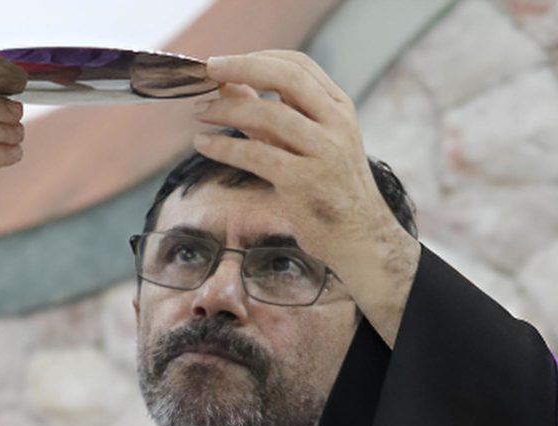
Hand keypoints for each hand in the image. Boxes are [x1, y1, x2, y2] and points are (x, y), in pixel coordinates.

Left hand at [195, 50, 420, 343]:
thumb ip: (268, 113)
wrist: (359, 236)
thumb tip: (228, 84)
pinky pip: (256, 154)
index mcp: (339, 107)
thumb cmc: (326, 186)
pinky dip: (223, 146)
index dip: (257, 58)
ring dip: (226, 108)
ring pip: (269, 114)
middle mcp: (336, 123)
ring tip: (199, 112)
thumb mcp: (302, 142)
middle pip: (287, 77)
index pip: (298, 65)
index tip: (224, 62)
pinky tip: (202, 144)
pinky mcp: (305, 181)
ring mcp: (324, 151)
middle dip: (241, 67)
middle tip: (207, 70)